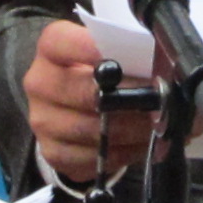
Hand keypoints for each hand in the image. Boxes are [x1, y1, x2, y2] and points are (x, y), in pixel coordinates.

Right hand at [23, 20, 156, 180]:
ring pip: (92, 130)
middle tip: (158, 99)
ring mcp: (42, 121)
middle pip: (84, 93)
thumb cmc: (100, 69)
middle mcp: (39, 83)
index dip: (89, 48)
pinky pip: (93, 159)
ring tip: (155, 123)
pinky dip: (122, 153)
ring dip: (130, 130)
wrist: (75, 102)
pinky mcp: (52, 152)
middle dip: (127, 98)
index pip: (60, 43)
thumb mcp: (109, 49)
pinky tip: (138, 143)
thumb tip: (163, 67)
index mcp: (50, 48)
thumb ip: (128, 50)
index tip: (125, 53)